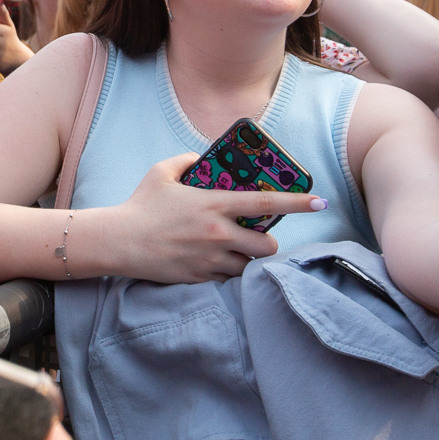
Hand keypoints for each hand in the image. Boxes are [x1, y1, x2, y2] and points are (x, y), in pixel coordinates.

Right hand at [100, 153, 328, 283]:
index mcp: (214, 204)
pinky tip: (212, 262)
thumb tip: (202, 159)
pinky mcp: (199, 278)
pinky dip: (226, 272)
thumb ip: (187, 160)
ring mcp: (210, 259)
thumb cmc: (140, 205)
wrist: (118, 242)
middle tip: (257, 238)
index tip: (320, 201)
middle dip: (268, 244)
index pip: (266, 205)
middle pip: (267, 247)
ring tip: (234, 252)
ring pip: (249, 267)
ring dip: (248, 261)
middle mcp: (217, 234)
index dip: (297, 203)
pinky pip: (226, 279)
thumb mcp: (162, 172)